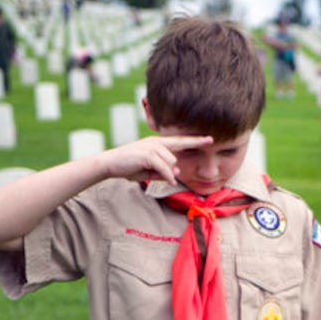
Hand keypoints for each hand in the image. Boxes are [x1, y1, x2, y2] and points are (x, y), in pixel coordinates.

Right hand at [96, 134, 212, 185]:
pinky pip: (164, 168)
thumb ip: (163, 172)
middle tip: (202, 145)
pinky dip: (167, 176)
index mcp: (157, 144)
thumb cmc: (129, 167)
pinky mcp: (148, 154)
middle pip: (177, 153)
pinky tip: (168, 181)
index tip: (210, 139)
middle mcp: (156, 142)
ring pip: (171, 162)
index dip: (195, 140)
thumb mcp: (149, 171)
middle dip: (185, 155)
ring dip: (165, 173)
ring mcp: (152, 147)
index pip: (180, 141)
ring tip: (149, 173)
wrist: (111, 164)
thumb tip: (177, 173)